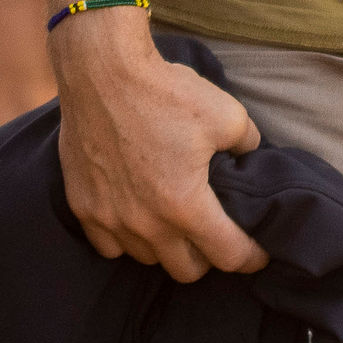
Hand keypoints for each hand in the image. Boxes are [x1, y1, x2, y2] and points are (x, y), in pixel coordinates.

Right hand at [53, 16, 269, 280]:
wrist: (103, 72)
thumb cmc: (166, 92)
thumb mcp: (228, 114)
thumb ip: (248, 146)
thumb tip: (250, 161)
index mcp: (186, 206)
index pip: (228, 255)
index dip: (251, 257)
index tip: (259, 252)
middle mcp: (146, 224)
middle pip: (187, 270)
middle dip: (209, 257)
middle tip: (217, 234)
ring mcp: (110, 220)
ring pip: (148, 259)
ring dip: (167, 248)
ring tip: (177, 224)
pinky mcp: (83, 208)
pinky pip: (111, 246)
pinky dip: (128, 240)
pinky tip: (138, 218)